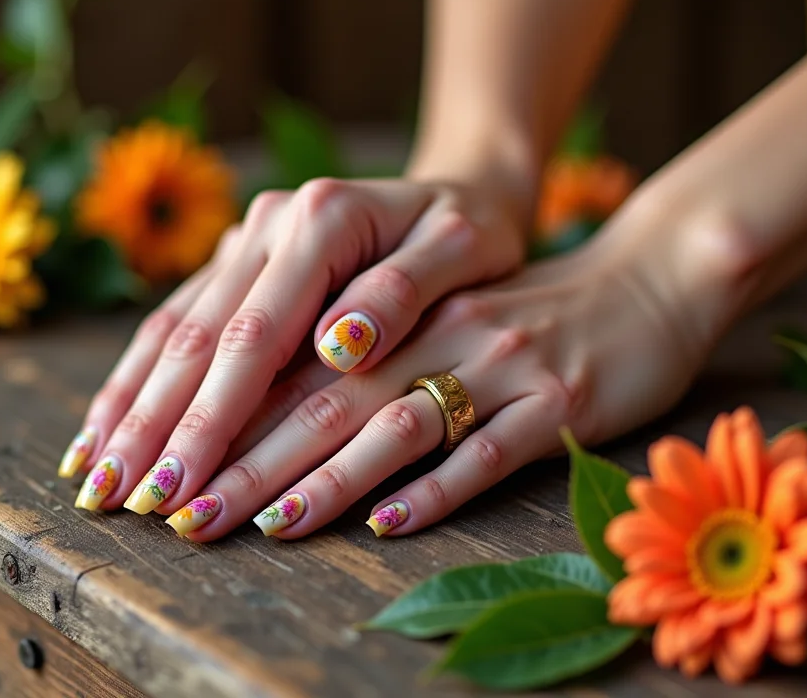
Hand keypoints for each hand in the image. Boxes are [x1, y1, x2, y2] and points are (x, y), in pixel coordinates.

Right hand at [60, 173, 530, 513]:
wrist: (462, 186)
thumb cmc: (473, 229)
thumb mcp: (464, 248)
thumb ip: (402, 291)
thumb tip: (340, 347)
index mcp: (321, 219)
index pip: (254, 335)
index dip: (211, 416)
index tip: (177, 485)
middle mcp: (269, 224)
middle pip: (197, 337)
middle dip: (152, 425)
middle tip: (111, 500)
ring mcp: (247, 240)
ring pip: (173, 330)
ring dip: (129, 407)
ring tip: (89, 477)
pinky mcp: (239, 261)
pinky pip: (179, 323)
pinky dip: (140, 380)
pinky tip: (107, 428)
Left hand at [165, 209, 740, 539]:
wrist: (645, 283)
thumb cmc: (524, 312)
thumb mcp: (438, 314)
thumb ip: (359, 351)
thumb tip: (256, 409)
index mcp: (400, 304)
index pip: (292, 360)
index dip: (220, 413)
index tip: (161, 466)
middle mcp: (440, 326)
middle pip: (328, 396)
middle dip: (249, 457)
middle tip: (182, 511)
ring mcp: (503, 360)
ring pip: (399, 421)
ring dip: (326, 478)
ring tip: (263, 522)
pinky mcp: (561, 400)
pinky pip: (490, 450)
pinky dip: (435, 489)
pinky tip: (386, 524)